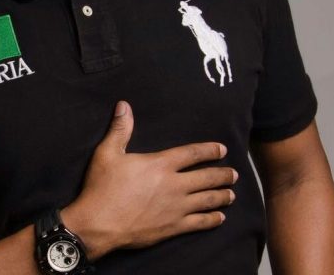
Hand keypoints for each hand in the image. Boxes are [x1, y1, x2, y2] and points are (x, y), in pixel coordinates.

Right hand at [61, 101, 237, 259]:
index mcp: (161, 164)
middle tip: (235, 174)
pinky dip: (212, 219)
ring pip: (207, 200)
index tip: (222, 149)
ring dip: (222, 196)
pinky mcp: (173, 227)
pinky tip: (220, 217)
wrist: (98, 224)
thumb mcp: (107, 153)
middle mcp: (174, 185)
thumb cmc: (102, 187)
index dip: (209, 150)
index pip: (192, 153)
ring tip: (232, 194)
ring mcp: (176, 207)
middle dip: (223, 175)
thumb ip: (120, 129)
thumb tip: (124, 105)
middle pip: (207, 177)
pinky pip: (199, 222)